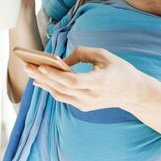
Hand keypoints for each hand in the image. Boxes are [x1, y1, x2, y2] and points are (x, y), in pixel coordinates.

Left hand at [22, 46, 143, 111]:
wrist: (133, 93)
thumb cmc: (119, 69)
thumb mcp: (103, 55)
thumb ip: (81, 53)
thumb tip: (61, 59)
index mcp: (99, 81)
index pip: (73, 81)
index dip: (56, 75)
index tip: (41, 65)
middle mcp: (92, 96)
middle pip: (61, 88)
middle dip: (42, 77)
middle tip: (27, 66)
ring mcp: (87, 104)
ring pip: (60, 95)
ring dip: (43, 84)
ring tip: (30, 72)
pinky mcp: (84, 107)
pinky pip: (64, 98)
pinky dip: (52, 89)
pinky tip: (42, 81)